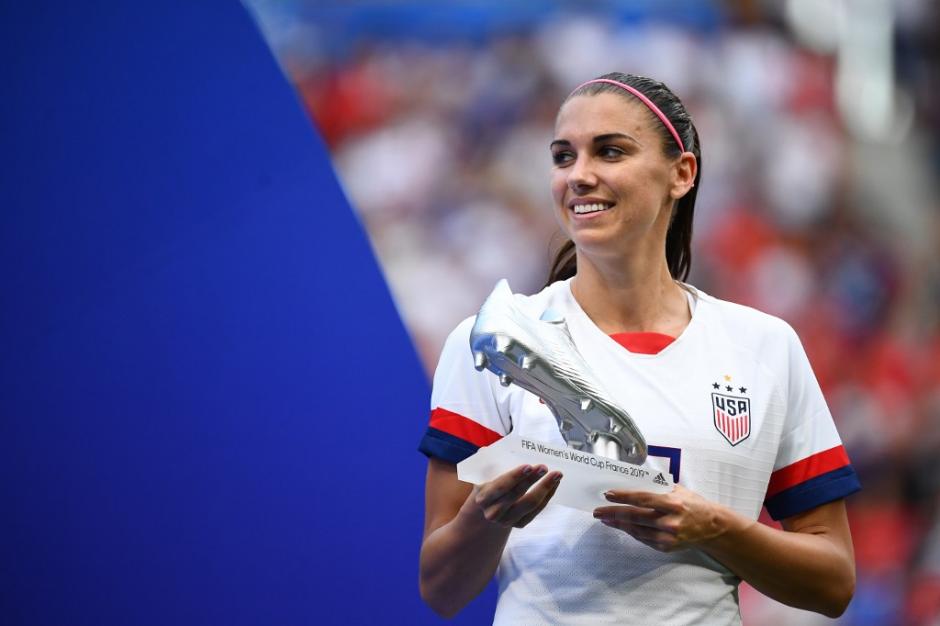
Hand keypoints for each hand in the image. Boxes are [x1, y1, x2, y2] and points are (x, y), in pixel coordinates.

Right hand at [463, 464, 562, 528]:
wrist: (488, 510)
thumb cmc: (488, 485)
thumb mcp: (482, 475)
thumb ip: (484, 463)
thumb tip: (486, 450)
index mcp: (483, 499)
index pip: (500, 487)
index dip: (514, 477)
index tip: (528, 466)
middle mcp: (493, 513)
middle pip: (517, 495)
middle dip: (532, 480)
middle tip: (544, 467)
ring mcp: (507, 520)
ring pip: (531, 504)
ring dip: (545, 488)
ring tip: (556, 474)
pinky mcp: (520, 524)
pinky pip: (537, 509)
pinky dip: (548, 495)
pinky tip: (554, 484)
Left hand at [592, 484, 727, 551]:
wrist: (712, 527)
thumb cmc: (693, 504)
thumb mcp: (677, 490)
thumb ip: (656, 487)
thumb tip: (631, 481)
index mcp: (672, 504)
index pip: (642, 499)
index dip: (623, 497)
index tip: (608, 494)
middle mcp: (670, 522)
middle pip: (635, 516)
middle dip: (613, 513)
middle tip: (597, 511)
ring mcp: (668, 537)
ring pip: (636, 530)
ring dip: (618, 524)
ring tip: (605, 518)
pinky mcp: (666, 547)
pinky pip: (643, 538)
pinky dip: (631, 531)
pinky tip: (621, 526)